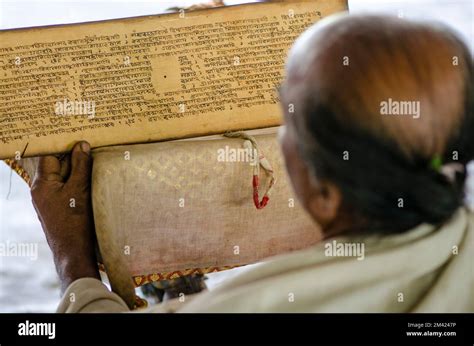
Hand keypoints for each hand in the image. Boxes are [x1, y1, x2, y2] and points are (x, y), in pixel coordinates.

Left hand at [31, 141, 99, 292]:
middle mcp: (42, 190)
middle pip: (57, 165)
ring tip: (95, 160)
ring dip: (78, 169)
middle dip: (73, 156)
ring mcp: (50, 200)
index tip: (78, 135)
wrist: (74, 252)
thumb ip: (80, 166)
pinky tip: (92, 178)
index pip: (50, 155)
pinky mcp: (60, 207)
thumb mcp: (80, 190)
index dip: (64, 145)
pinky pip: (68, 188)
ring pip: (64, 176)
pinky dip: (79, 181)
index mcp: (41, 184)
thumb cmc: (75, 222)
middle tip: (91, 145)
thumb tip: (82, 145)